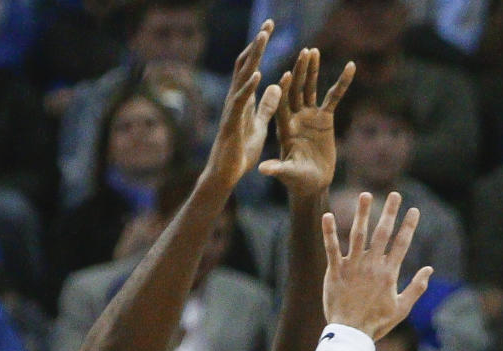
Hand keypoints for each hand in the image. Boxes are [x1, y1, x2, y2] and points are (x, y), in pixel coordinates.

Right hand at [204, 22, 281, 192]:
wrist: (226, 175)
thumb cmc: (240, 153)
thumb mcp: (259, 126)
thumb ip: (266, 107)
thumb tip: (276, 85)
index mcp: (244, 99)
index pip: (251, 66)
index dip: (260, 48)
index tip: (269, 28)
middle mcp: (236, 99)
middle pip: (246, 64)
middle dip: (257, 43)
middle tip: (268, 23)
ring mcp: (232, 109)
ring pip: (243, 77)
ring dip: (254, 56)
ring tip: (263, 37)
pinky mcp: (232, 123)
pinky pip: (240, 102)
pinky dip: (249, 87)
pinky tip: (258, 74)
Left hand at [258, 49, 354, 197]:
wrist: (312, 184)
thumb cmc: (297, 181)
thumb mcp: (288, 174)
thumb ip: (277, 169)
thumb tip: (263, 170)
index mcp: (284, 128)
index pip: (282, 105)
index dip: (284, 90)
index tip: (287, 74)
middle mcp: (295, 117)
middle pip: (296, 91)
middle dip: (300, 73)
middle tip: (304, 53)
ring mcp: (309, 115)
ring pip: (311, 89)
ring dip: (313, 71)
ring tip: (314, 51)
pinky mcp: (324, 118)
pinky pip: (334, 97)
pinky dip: (342, 83)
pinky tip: (350, 67)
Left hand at [321, 191, 432, 338]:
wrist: (351, 334)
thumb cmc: (377, 323)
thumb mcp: (402, 308)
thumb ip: (416, 288)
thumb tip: (429, 269)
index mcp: (388, 273)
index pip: (402, 244)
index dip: (409, 226)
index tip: (414, 210)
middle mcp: (372, 265)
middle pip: (382, 233)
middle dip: (390, 212)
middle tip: (395, 194)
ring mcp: (353, 267)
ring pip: (358, 234)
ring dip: (362, 213)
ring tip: (366, 195)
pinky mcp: (335, 272)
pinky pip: (331, 248)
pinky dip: (329, 232)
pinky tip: (328, 215)